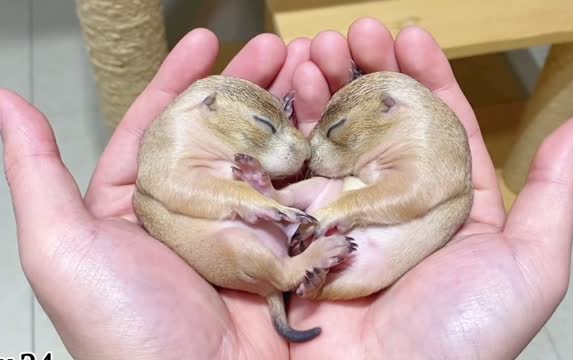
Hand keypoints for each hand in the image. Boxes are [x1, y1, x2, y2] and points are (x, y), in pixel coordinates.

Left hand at [0, 28, 313, 358]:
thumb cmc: (122, 328)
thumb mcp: (63, 247)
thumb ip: (37, 172)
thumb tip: (4, 100)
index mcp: (136, 202)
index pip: (157, 123)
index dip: (181, 78)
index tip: (207, 38)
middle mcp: (189, 209)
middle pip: (220, 130)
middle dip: (246, 83)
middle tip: (277, 46)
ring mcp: (239, 227)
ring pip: (263, 153)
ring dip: (285, 110)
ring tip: (311, 71)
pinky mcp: (281, 247)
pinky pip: (298, 191)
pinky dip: (313, 157)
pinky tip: (328, 127)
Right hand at [286, 18, 572, 359]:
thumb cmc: (461, 339)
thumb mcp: (529, 267)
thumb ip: (553, 196)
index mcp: (448, 203)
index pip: (440, 123)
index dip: (428, 76)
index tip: (411, 34)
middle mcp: (395, 202)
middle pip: (381, 120)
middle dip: (369, 69)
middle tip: (355, 30)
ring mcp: (345, 212)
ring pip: (337, 135)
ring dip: (328, 86)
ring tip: (318, 47)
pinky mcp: (302, 227)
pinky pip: (296, 167)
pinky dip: (293, 125)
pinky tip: (291, 89)